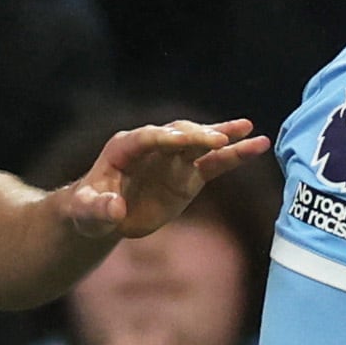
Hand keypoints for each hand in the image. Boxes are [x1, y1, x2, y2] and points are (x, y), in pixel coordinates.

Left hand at [58, 119, 270, 241]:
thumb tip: (115, 208)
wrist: (102, 214)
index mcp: (125, 147)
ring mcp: (174, 159)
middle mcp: (153, 147)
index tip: (187, 140)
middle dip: (197, 136)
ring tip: (249, 130)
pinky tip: (258, 145)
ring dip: (224, 136)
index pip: (148, 137)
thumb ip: (99, 208)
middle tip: (219, 140)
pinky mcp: (189, 174)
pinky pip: (215, 163)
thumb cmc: (89, 209)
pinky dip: (235, 155)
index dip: (167, 138)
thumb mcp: (87, 211)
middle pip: (178, 135)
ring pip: (201, 143)